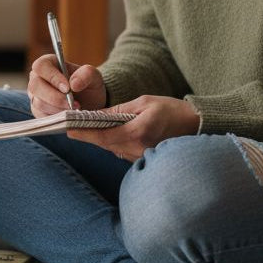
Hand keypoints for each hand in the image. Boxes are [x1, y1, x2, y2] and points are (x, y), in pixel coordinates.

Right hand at [28, 54, 106, 116]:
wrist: (90, 103)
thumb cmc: (88, 85)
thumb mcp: (93, 76)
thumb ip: (86, 74)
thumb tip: (73, 84)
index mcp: (48, 64)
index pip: (41, 66)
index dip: (52, 77)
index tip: (67, 88)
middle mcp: (37, 78)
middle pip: (35, 86)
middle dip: (55, 97)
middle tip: (72, 104)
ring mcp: (35, 95)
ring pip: (39, 102)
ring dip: (58, 108)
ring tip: (74, 110)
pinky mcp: (37, 111)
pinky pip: (41, 115)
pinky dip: (56, 117)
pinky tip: (68, 116)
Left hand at [67, 95, 200, 160]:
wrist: (196, 126)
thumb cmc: (171, 110)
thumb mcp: (144, 103)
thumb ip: (119, 110)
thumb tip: (96, 116)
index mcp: (137, 133)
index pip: (103, 136)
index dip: (83, 133)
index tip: (67, 128)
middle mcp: (137, 149)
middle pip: (104, 143)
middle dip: (88, 134)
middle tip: (70, 124)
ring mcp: (140, 156)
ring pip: (111, 147)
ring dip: (99, 138)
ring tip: (85, 126)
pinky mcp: (142, 159)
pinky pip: (120, 150)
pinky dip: (112, 141)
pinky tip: (107, 132)